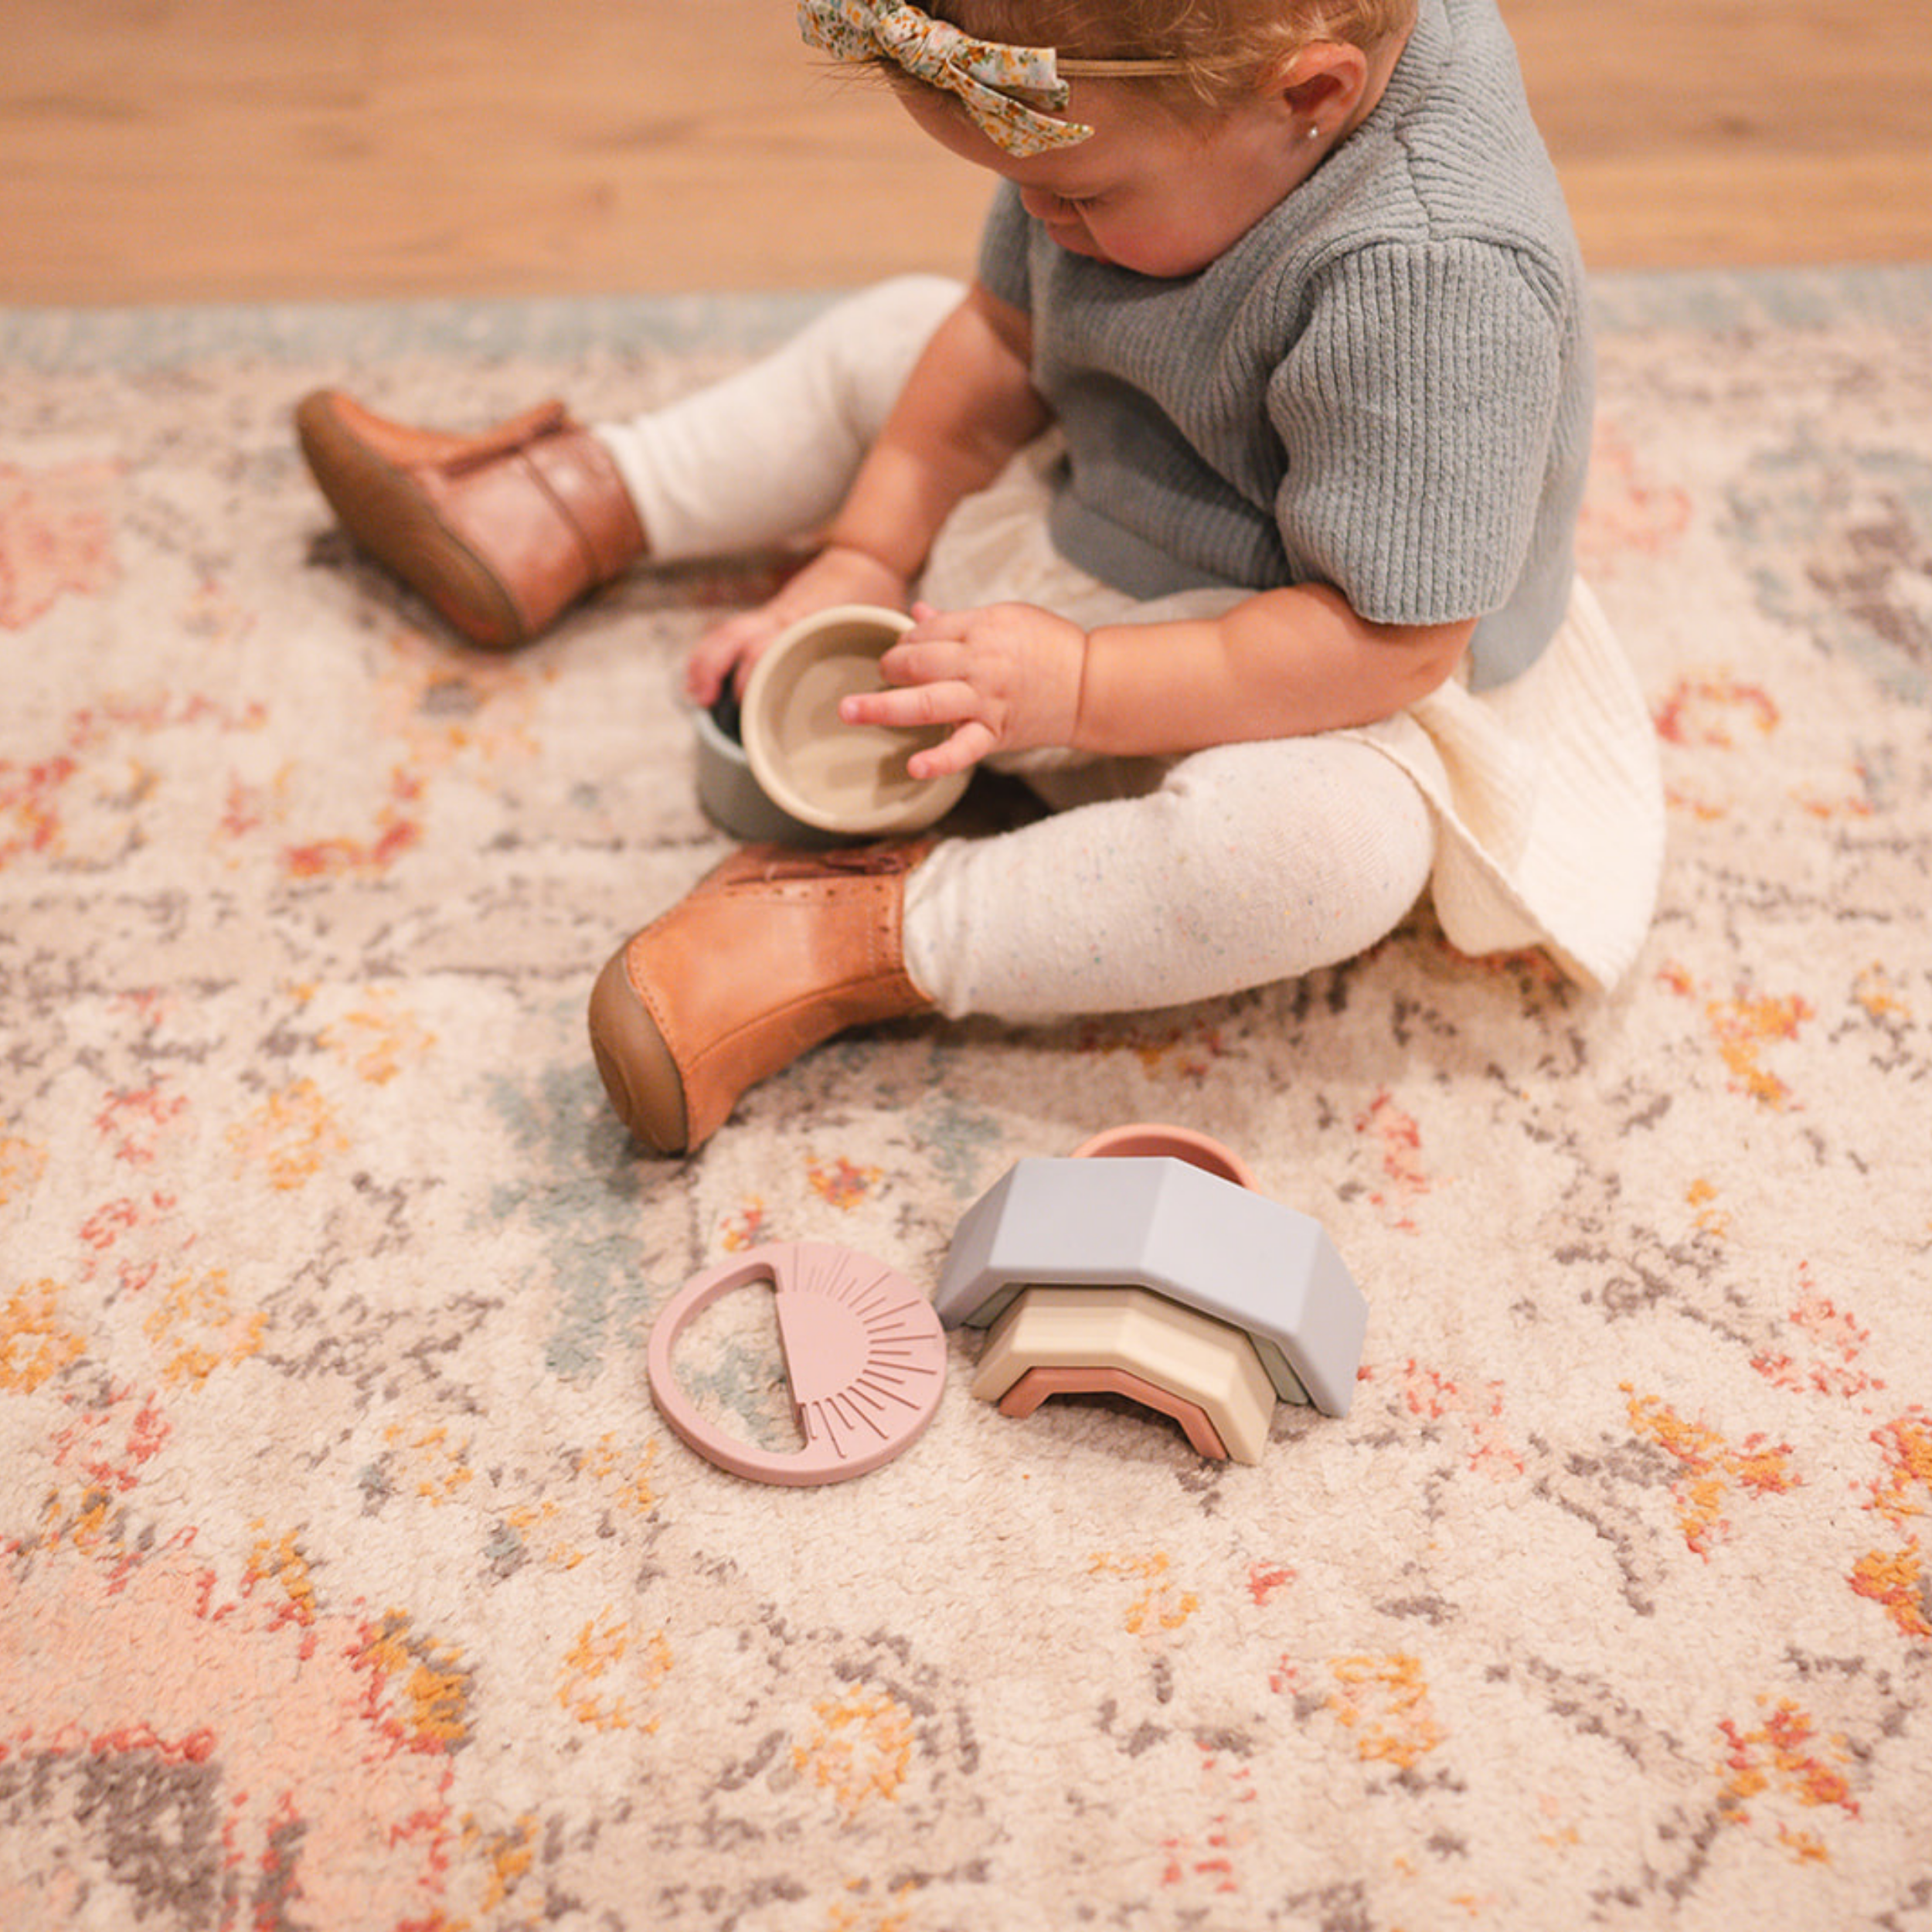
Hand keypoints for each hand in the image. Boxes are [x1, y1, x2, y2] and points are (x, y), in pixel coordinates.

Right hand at [683, 545, 909, 705]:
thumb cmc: (876, 593)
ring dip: (705, 661)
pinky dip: (714, 653)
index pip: (766, 644)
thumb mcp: (879, 625)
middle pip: (733, 637)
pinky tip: (707, 676)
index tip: (744, 699)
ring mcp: (772, 614)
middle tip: (704, 700)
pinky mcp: (770, 615)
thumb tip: (887, 693)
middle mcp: (782, 615)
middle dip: (713, 667)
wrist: (866, 556)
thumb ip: (875, 655)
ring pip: (725, 633)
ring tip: (697, 693)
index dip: (751, 671)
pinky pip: (731, 632)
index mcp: (806, 618)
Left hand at [838, 600, 1086, 778]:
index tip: (903, 652)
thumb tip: (916, 614)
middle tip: (882, 674)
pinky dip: (939, 760)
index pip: (925, 633)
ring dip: (883, 707)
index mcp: (982, 627)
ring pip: (927, 701)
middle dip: (890, 667)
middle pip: (918, 661)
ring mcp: (986, 700)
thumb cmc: (1049, 646)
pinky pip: (963, 749)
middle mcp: (980, 662)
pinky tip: (913, 766)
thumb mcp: (1006, 619)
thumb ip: (957, 622)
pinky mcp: (995, 732)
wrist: (1091, 684)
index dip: (906, 641)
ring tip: (849, 710)